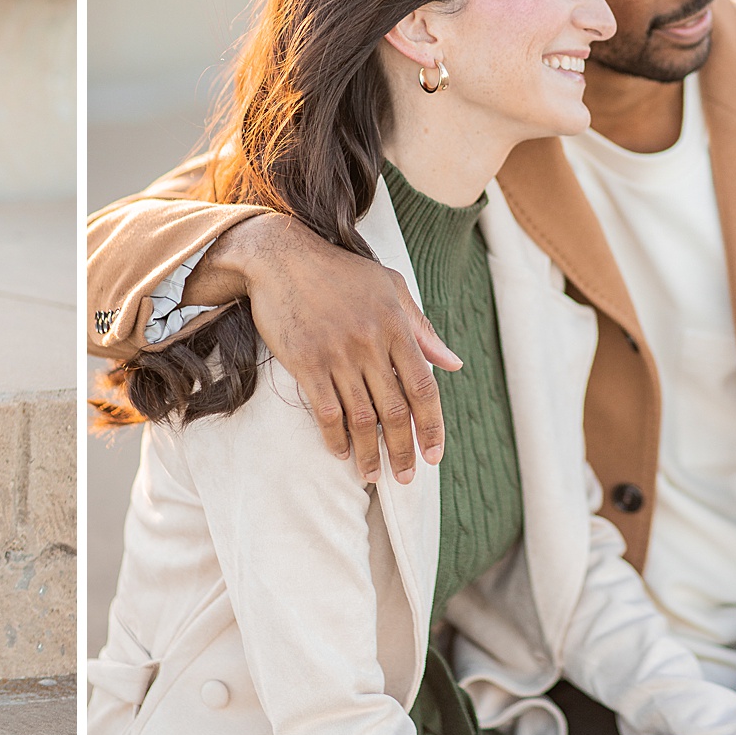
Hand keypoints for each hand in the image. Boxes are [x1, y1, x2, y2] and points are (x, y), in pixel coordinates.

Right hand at [191, 213, 460, 483]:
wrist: (282, 256)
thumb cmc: (340, 271)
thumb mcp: (389, 287)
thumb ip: (422, 327)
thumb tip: (453, 364)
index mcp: (396, 326)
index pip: (424, 387)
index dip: (432, 426)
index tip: (434, 455)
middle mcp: (371, 343)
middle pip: (395, 411)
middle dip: (402, 451)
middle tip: (404, 478)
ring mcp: (337, 354)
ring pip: (361, 418)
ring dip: (368, 453)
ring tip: (373, 475)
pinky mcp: (306, 362)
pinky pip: (326, 411)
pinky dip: (334, 437)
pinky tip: (340, 452)